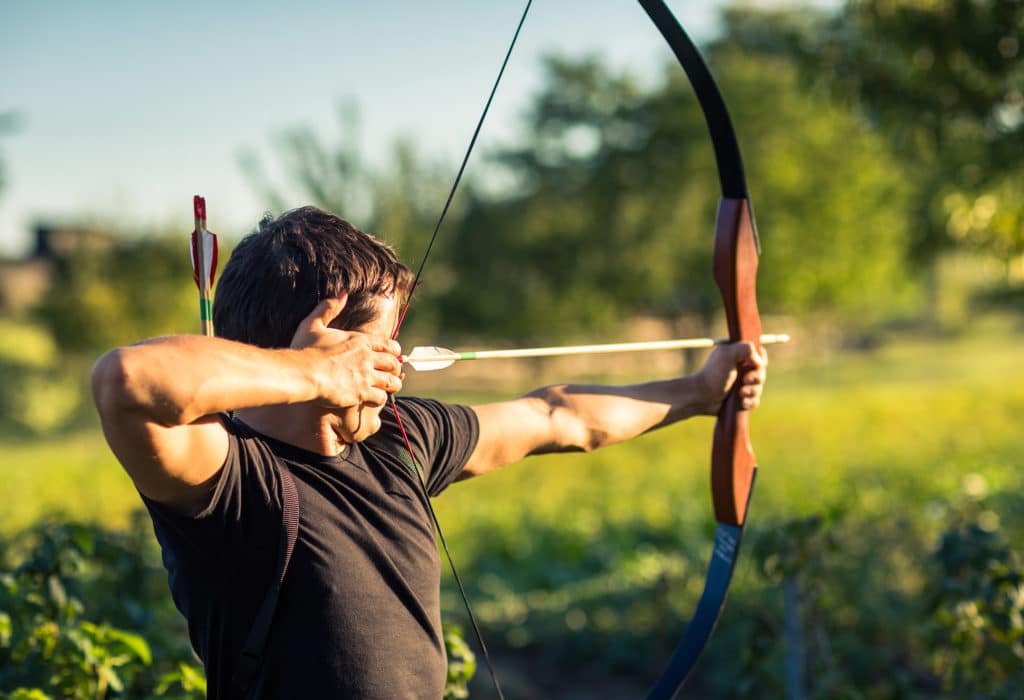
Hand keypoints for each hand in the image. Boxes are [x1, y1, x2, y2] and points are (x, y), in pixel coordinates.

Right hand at [290, 293, 402, 408]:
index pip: (388, 345)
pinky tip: (375, 399)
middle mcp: (367, 357)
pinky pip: (381, 397)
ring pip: (392, 381)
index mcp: (359, 340)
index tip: (393, 355)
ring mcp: (366, 375)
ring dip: (392, 385)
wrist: (302, 373)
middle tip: (393, 373)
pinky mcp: (361, 392)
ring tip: (390, 388)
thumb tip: (343, 293)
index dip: (393, 351)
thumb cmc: (304, 349)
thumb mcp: (313, 324)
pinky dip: (380, 398)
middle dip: (395, 368)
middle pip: (393, 363)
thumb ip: (329, 307)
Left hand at [697, 342, 766, 414]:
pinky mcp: (742, 398)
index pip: (759, 354)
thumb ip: (744, 349)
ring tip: (740, 393)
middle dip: (756, 377)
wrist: (702, 397)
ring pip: (759, 387)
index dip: (760, 360)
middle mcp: (741, 368)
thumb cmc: (713, 375)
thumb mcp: (726, 355)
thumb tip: (759, 360)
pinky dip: (751, 402)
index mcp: (738, 355)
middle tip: (745, 380)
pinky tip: (742, 403)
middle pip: (761, 372)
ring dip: (752, 391)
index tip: (754, 365)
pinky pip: (755, 401)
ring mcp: (742, 384)